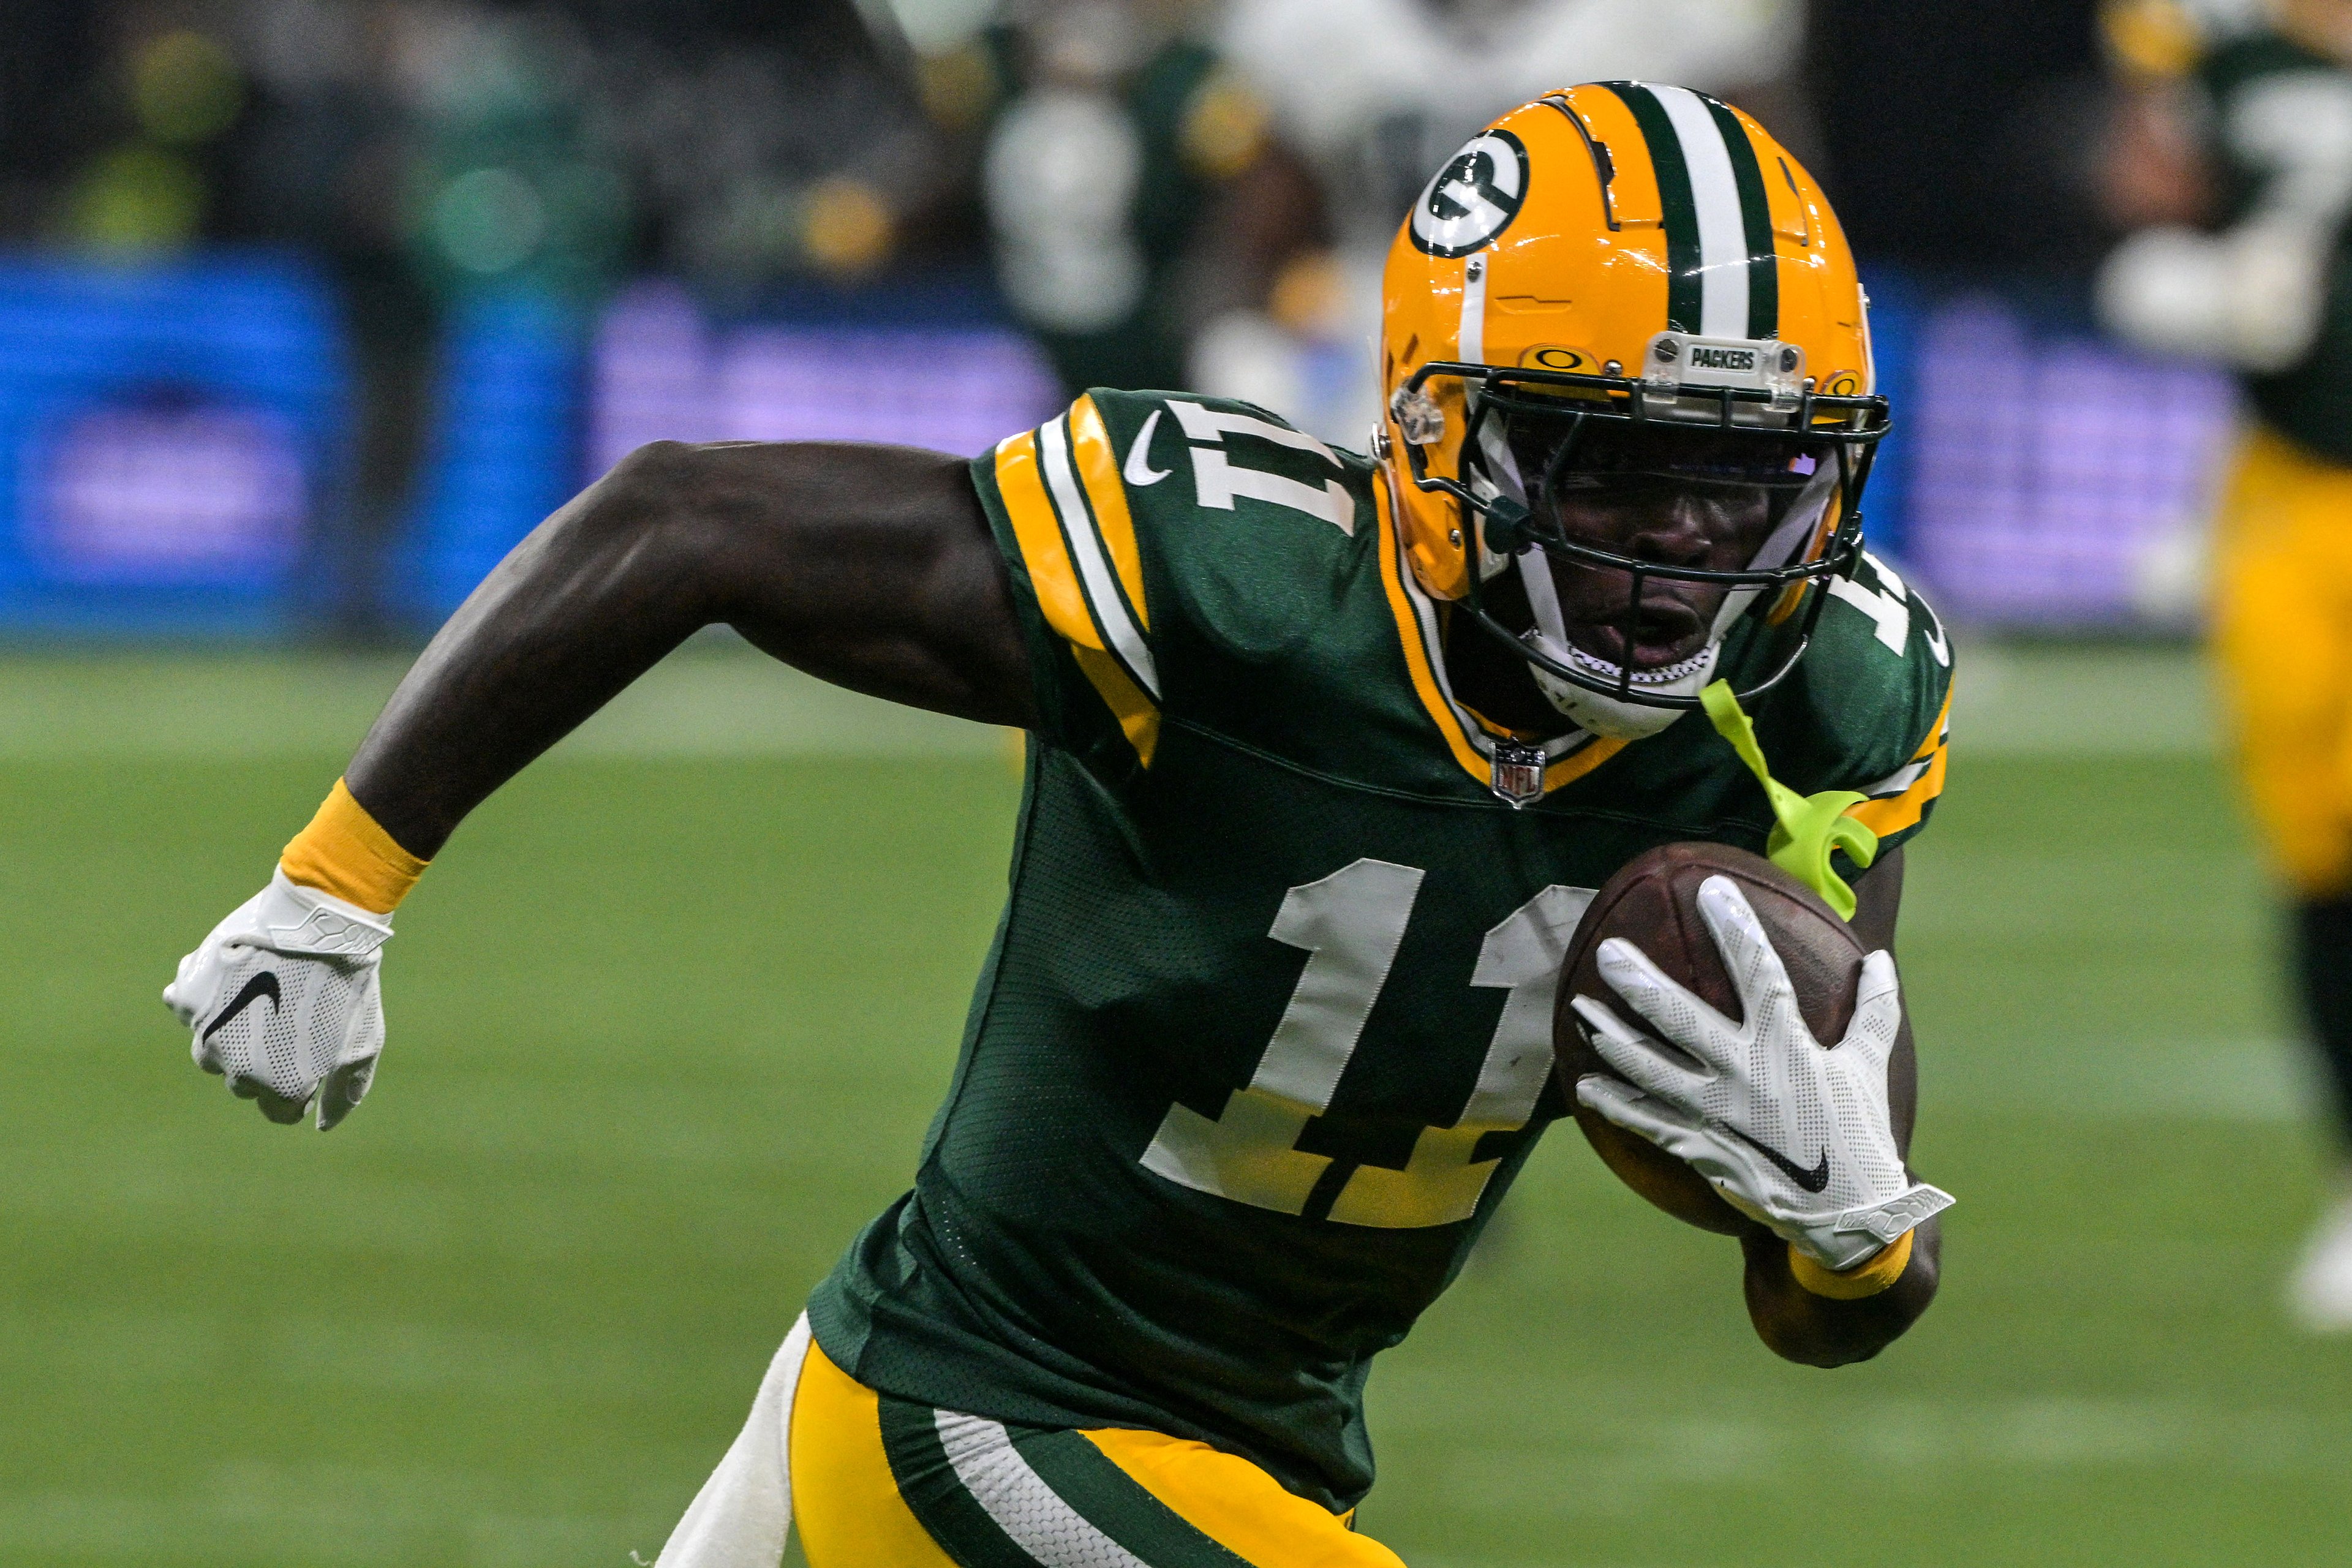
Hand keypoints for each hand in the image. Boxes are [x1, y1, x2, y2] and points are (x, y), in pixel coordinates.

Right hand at [163, 870, 392, 1128]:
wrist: (321, 924)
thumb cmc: (348, 985)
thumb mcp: (362, 1043)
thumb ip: (342, 1093)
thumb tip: (321, 1124)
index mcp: (277, 1085)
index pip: (278, 1110)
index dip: (298, 1089)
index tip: (309, 1058)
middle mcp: (234, 1066)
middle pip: (243, 1080)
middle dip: (265, 1059)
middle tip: (289, 1020)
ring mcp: (206, 1030)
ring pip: (210, 1048)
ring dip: (231, 1032)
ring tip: (261, 997)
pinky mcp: (189, 994)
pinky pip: (184, 1008)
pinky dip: (203, 998)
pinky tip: (230, 978)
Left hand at [1570, 874, 1952, 1271]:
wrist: (1846, 1216)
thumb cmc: (1860, 1134)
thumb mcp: (1870, 1066)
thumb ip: (1874, 1010)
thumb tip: (1880, 958)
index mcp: (1789, 1046)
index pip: (1759, 972)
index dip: (1735, 928)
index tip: (1711, 889)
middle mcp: (1745, 1075)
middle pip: (1681, 1019)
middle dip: (1640, 983)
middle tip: (1608, 952)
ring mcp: (1716, 1113)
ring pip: (1649, 1068)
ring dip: (1612, 1037)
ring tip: (1582, 1006)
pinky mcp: (1699, 1146)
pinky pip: (1646, 1121)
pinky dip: (1614, 1102)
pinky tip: (1585, 1083)